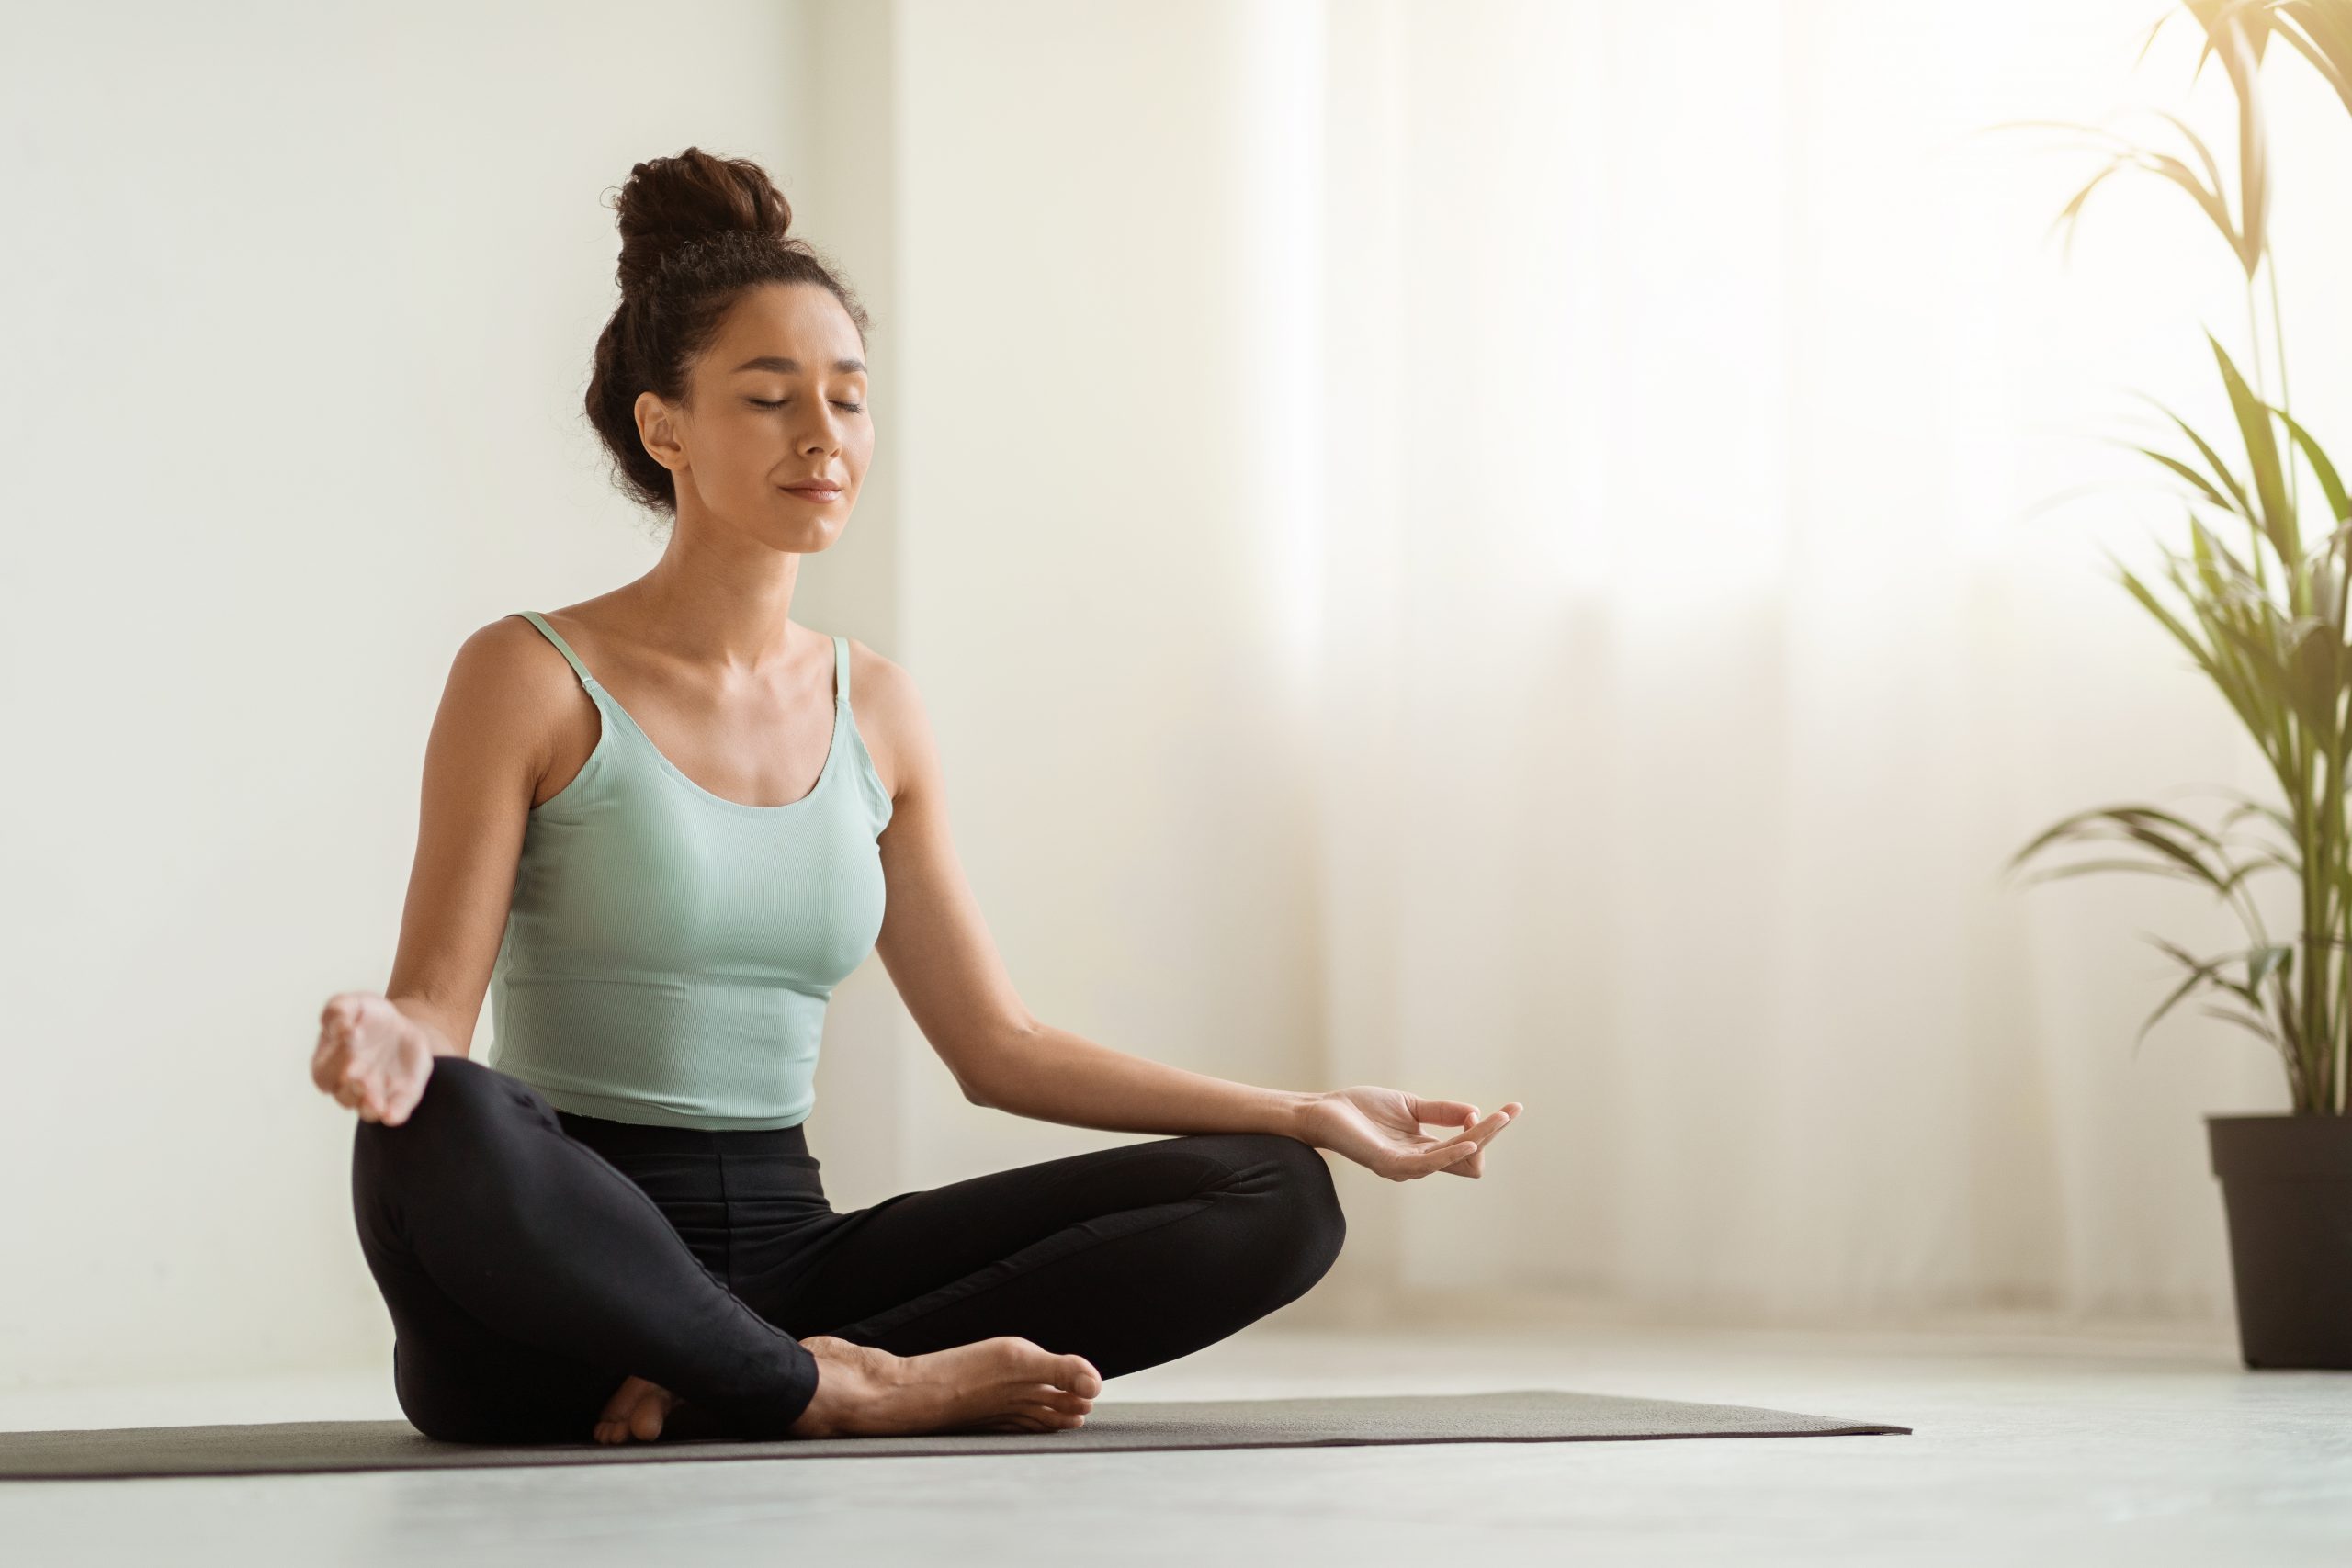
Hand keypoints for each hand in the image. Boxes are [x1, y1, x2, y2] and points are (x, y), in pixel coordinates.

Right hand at [312, 991, 434, 1124]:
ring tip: (375, 1102)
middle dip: (352, 1087)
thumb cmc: (367, 1016)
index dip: (334, 1060)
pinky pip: (394, 1113)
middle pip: (344, 1093)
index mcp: (329, 1062)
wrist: (402, 1026)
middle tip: (359, 1077)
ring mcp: (374, 1094)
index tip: (350, 1038)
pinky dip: (393, 1115)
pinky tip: (392, 1115)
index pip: (324, 1071)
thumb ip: (339, 1009)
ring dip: (369, 1105)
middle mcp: (348, 1084)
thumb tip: (338, 1026)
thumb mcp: (354, 1003)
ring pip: (365, 1108)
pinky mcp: (399, 1097)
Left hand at [1301, 1087, 1521, 1180]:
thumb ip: (1442, 1112)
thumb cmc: (1362, 1109)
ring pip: (1457, 1159)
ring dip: (1481, 1137)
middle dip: (1493, 1133)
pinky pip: (1430, 1163)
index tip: (1506, 1110)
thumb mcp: (1412, 1106)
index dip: (1489, 1130)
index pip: (1469, 1149)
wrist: (1324, 1110)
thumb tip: (1475, 1114)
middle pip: (1470, 1157)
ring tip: (1499, 1118)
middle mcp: (1420, 1164)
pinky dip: (1453, 1151)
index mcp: (1426, 1150)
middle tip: (1511, 1111)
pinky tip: (1468, 1139)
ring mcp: (1406, 1167)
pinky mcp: (1391, 1164)